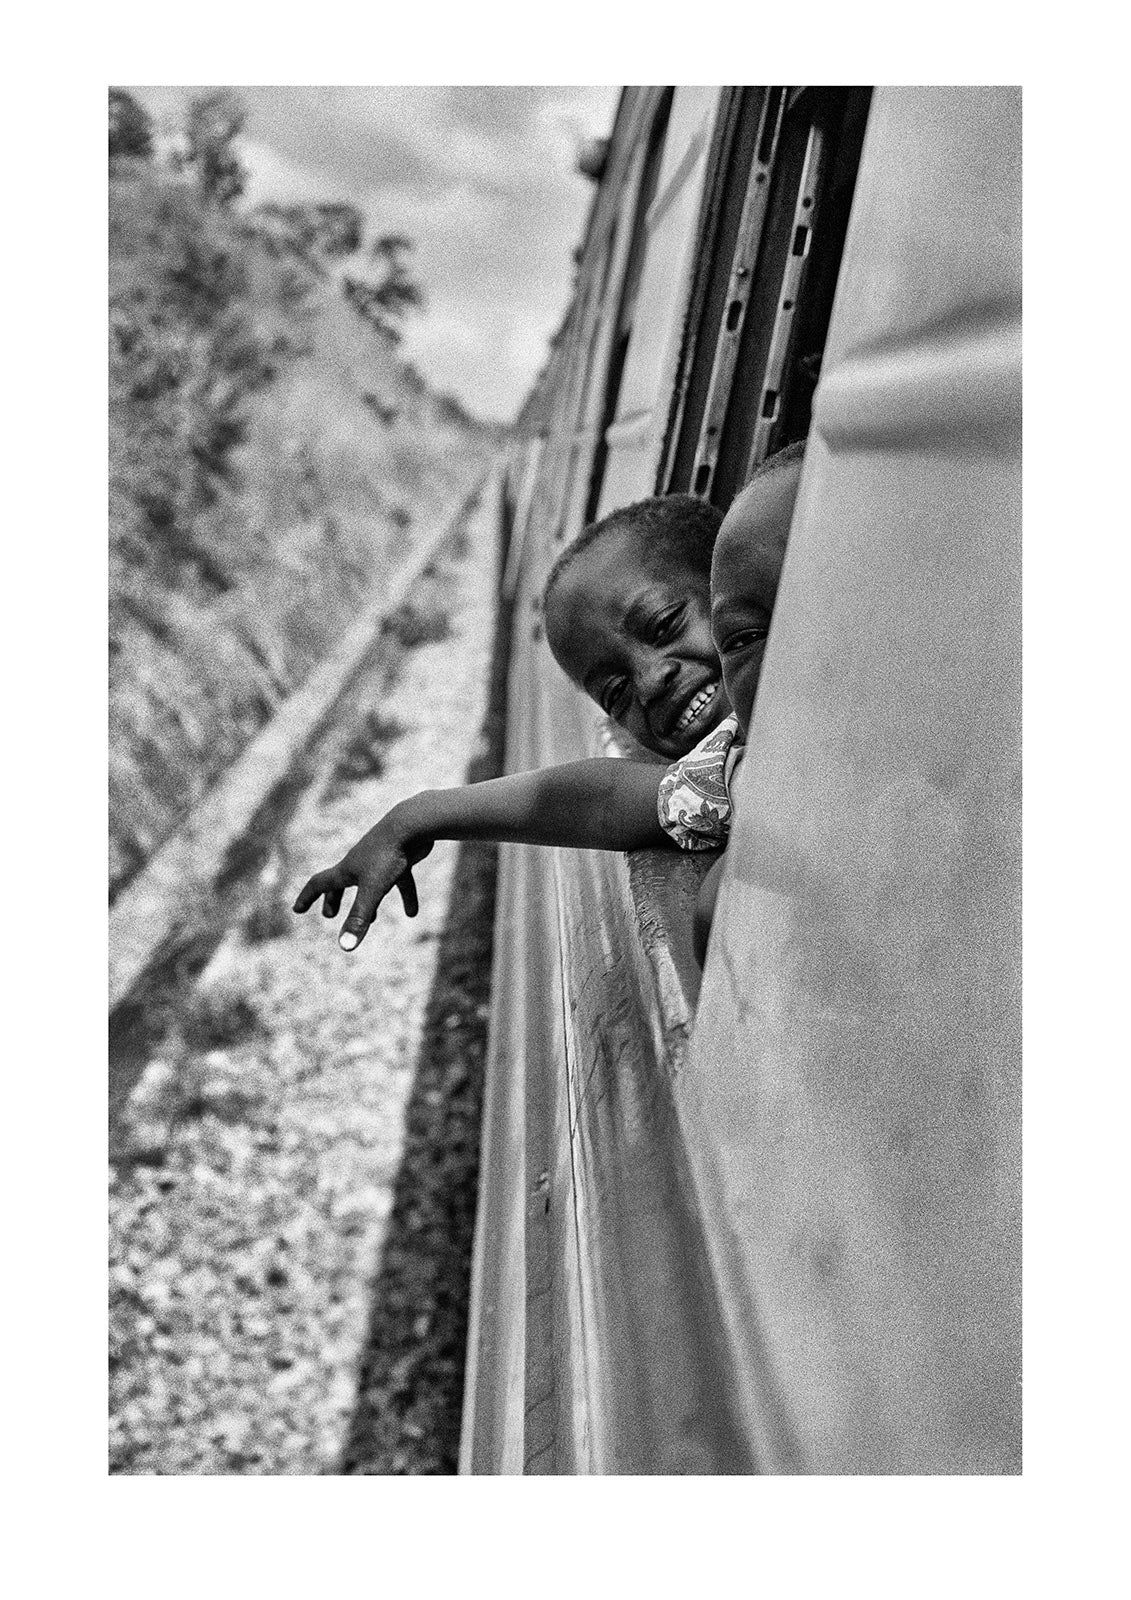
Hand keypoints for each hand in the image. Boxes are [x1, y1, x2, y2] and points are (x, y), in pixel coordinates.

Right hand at [292, 808, 434, 949]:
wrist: (412, 824)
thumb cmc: (388, 855)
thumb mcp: (373, 890)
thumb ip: (359, 918)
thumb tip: (345, 947)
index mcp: (346, 870)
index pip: (319, 884)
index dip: (307, 898)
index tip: (297, 909)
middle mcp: (360, 863)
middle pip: (341, 882)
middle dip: (333, 899)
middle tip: (330, 914)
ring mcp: (379, 859)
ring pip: (370, 883)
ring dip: (367, 902)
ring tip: (371, 919)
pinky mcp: (400, 858)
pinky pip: (400, 881)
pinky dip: (405, 897)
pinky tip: (412, 913)